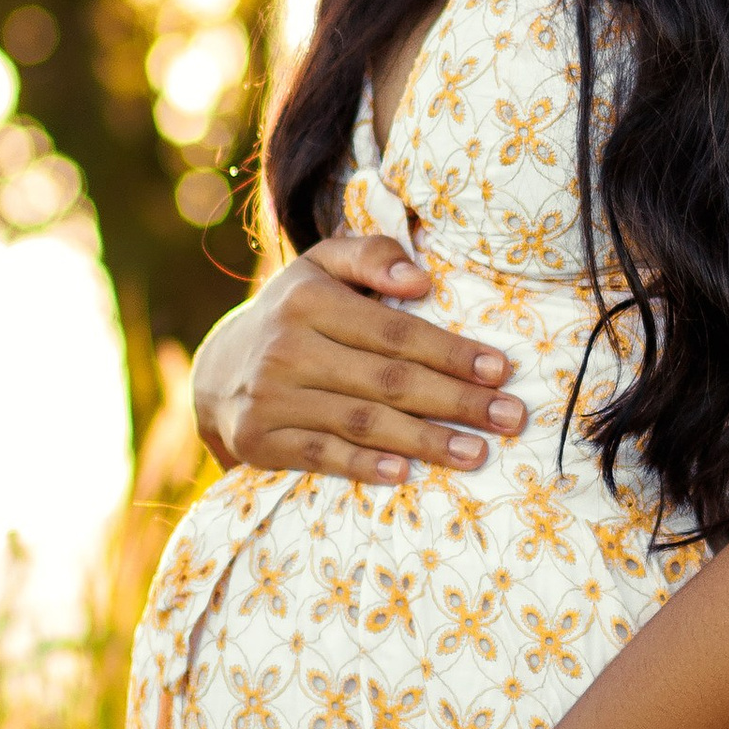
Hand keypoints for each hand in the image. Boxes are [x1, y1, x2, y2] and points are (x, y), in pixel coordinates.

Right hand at [192, 228, 524, 483]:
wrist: (218, 370)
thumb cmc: (294, 312)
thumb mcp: (322, 266)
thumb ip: (371, 256)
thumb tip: (419, 279)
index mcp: (307, 299)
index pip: (394, 331)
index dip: (452, 352)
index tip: (501, 370)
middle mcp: (286, 348)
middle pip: (388, 380)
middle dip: (457, 401)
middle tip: (510, 417)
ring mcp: (270, 398)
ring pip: (362, 422)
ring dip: (425, 441)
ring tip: (477, 452)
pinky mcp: (260, 441)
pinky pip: (321, 457)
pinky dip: (364, 466)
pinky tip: (405, 473)